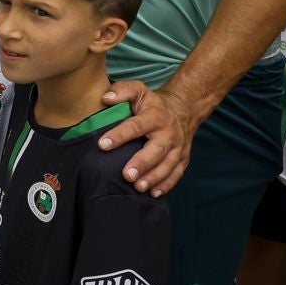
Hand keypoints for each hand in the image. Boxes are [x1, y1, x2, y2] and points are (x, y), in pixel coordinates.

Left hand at [97, 81, 200, 195]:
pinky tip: (153, 194)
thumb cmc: (152, 104)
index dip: (119, 135)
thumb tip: (105, 98)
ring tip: (138, 188)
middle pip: (156, 150)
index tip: (102, 145)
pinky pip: (176, 174)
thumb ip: (122, 91)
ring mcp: (178, 147)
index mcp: (155, 116)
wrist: (183, 110)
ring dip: (153, 178)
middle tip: (127, 175)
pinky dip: (166, 185)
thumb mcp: (138, 90)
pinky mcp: (183, 159)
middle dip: (142, 163)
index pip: (136, 126)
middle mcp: (168, 133)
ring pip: (167, 165)